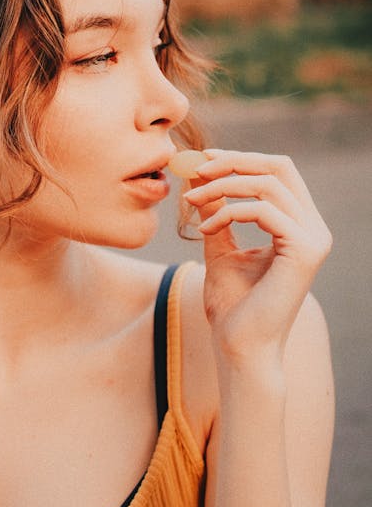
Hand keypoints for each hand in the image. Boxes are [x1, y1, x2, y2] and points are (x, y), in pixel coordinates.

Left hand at [183, 150, 331, 368]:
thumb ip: (216, 213)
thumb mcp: (220, 249)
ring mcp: (313, 239)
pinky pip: (262, 210)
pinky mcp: (304, 251)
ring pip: (268, 184)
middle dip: (233, 161)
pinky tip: (206, 229)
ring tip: (191, 201)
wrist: (240, 348)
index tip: (202, 159)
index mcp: (299, 226)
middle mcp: (314, 228)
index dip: (241, 159)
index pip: (278, 172)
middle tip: (194, 169)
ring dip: (221, 186)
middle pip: (280, 167)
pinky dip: (227, 211)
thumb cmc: (232, 307)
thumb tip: (200, 177)